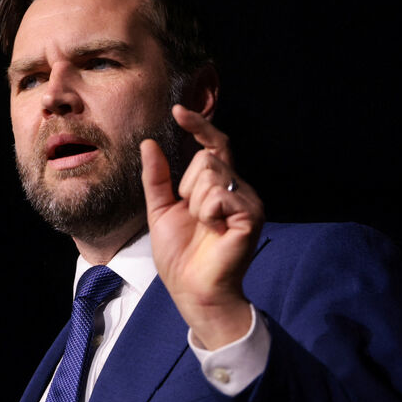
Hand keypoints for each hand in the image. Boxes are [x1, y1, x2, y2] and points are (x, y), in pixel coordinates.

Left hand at [140, 105, 263, 349]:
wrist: (192, 290)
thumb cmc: (179, 256)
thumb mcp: (160, 210)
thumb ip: (157, 177)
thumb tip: (150, 142)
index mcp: (217, 187)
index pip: (212, 145)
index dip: (199, 126)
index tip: (178, 111)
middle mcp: (237, 189)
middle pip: (206, 157)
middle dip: (187, 185)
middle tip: (192, 216)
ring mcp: (248, 200)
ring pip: (210, 172)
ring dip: (194, 201)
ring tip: (203, 226)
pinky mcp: (252, 215)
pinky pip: (217, 194)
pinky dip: (205, 212)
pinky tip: (213, 231)